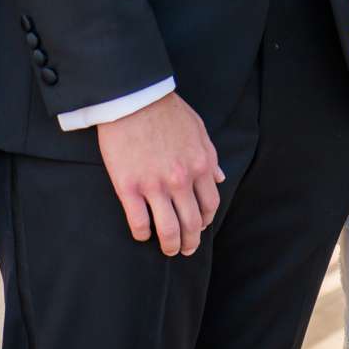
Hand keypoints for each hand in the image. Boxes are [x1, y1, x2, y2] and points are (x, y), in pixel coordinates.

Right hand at [96, 92, 223, 256]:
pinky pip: (139, 222)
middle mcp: (180, 180)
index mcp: (200, 165)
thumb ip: (211, 157)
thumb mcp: (199, 129)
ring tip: (168, 250)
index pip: (209, 204)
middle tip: (185, 249)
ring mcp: (154, 185)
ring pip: (168, 229)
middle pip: (191, 223)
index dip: (206, 221)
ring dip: (170, 245)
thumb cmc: (166, 110)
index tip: (200, 227)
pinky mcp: (128, 187)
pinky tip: (143, 234)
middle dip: (190, 241)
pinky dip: (143, 234)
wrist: (133, 98)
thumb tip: (220, 178)